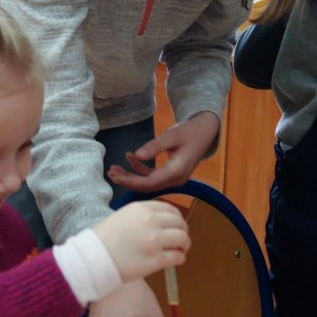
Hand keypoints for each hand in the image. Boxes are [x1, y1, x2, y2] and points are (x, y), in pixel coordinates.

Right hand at [90, 200, 188, 282]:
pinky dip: (180, 258)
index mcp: (141, 208)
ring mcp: (154, 240)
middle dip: (182, 231)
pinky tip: (175, 260)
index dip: (176, 218)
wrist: (92, 259)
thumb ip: (142, 217)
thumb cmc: (103, 240)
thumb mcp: (122, 217)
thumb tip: (160, 224)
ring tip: (180, 250)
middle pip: (179, 222)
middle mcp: (150, 221)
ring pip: (182, 238)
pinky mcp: (156, 260)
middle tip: (180, 240)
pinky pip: (178, 256)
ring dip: (184, 244)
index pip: (169, 209)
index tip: (176, 225)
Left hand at [106, 111, 220, 192]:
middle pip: (147, 186)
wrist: (206, 130)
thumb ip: (154, 146)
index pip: (149, 182)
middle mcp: (176, 179)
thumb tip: (136, 155)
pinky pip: (153, 176)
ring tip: (115, 168)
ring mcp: (174, 178)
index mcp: (177, 172)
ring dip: (132, 176)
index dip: (131, 181)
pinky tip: (130, 157)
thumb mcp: (172, 135)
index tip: (115, 176)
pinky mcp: (171, 173)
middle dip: (128, 181)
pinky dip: (140, 169)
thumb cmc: (191, 131)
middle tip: (111, 172)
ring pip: (148, 182)